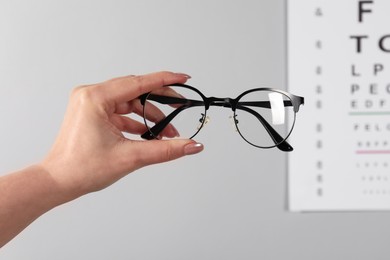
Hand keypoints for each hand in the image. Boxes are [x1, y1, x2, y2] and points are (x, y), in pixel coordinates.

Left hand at [40, 71, 203, 199]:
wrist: (58, 182)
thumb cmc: (82, 169)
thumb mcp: (130, 157)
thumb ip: (165, 150)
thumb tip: (192, 146)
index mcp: (95, 98)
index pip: (138, 83)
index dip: (165, 81)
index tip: (184, 79)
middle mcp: (91, 95)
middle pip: (136, 91)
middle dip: (160, 101)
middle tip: (181, 108)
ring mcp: (91, 103)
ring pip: (130, 102)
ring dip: (149, 116)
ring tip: (168, 132)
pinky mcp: (93, 113)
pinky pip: (121, 112)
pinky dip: (136, 121)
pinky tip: (150, 133)